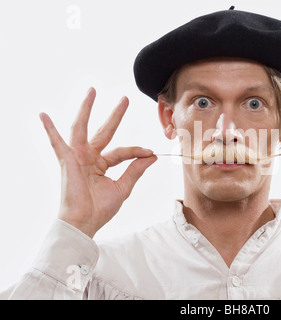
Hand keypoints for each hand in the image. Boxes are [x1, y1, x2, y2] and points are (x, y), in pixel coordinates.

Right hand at [39, 88, 156, 237]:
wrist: (85, 222)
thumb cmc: (100, 209)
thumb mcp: (123, 187)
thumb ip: (135, 170)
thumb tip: (152, 156)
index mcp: (102, 164)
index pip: (122, 151)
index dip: (137, 151)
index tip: (151, 152)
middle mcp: (89, 157)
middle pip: (105, 131)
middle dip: (116, 115)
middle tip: (126, 99)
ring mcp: (77, 157)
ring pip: (82, 128)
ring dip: (87, 109)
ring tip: (92, 91)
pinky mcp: (67, 161)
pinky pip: (56, 143)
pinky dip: (49, 130)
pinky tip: (43, 115)